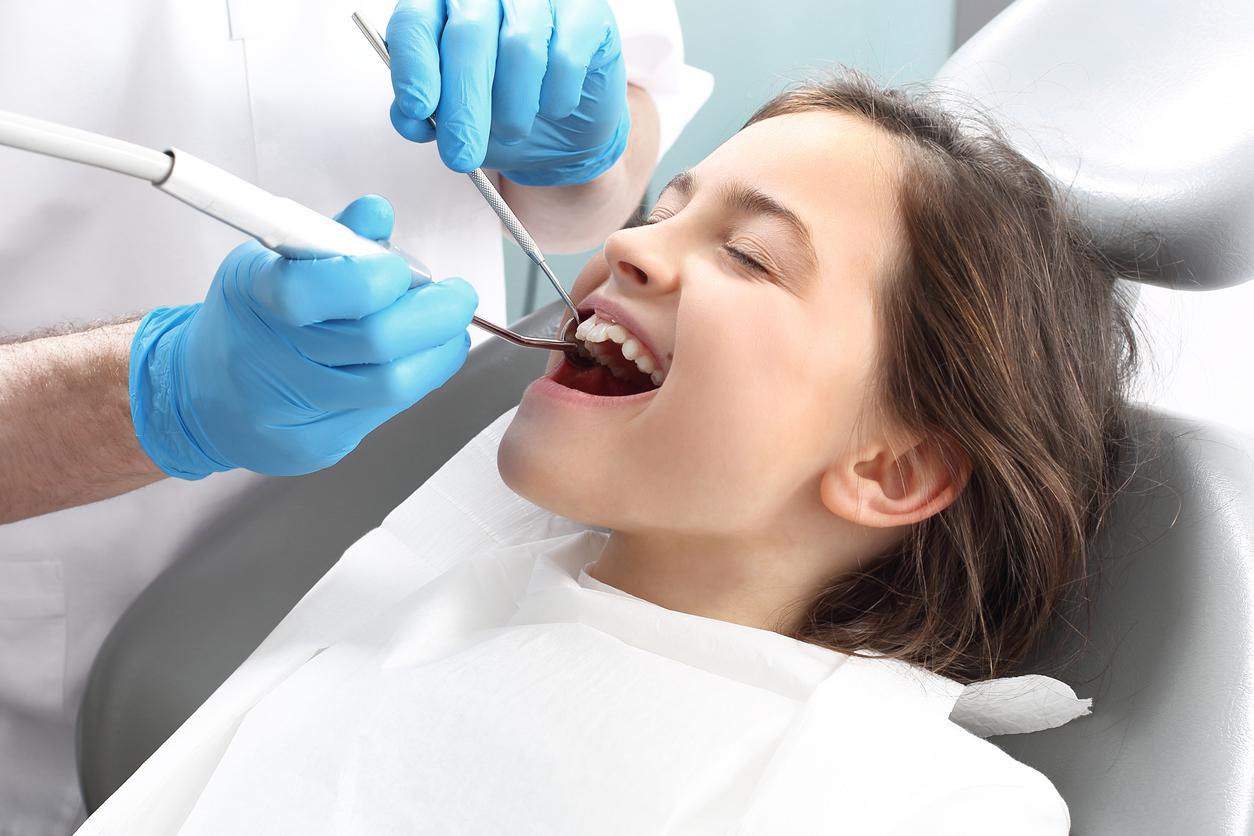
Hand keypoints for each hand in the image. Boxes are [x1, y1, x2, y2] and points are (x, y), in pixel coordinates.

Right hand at [129, 195, 477, 477]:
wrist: (206, 394)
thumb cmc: (251, 317)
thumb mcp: (275, 260)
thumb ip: (331, 237)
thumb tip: (377, 213)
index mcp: (255, 297)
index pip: (313, 289)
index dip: (374, 276)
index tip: (402, 269)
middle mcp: (268, 359)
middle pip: (374, 341)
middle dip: (436, 314)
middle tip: (458, 295)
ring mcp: (291, 410)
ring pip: (393, 384)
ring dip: (439, 350)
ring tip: (448, 327)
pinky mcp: (316, 446)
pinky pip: (387, 412)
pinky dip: (417, 378)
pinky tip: (421, 357)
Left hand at [386, 0, 628, 185]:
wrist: (566, 127)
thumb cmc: (505, 110)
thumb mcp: (457, 120)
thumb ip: (425, 114)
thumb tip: (408, 119)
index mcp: (444, 6)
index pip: (416, 20)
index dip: (413, 64)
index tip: (416, 108)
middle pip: (468, 34)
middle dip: (463, 103)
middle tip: (461, 154)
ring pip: (521, 46)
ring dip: (513, 106)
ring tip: (512, 130)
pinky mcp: (586, 11)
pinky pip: (566, 57)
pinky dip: (556, 97)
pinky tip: (553, 107)